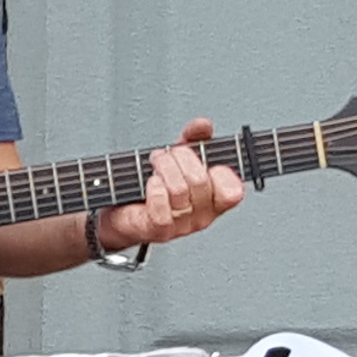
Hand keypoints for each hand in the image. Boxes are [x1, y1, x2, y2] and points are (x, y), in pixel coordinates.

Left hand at [100, 117, 244, 249]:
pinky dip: (154, 189)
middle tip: (167, 154)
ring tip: (155, 163)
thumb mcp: (178, 157)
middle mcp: (202, 216)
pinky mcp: (160, 231)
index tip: (208, 162)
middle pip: (200, 181)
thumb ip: (193, 138)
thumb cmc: (155, 186)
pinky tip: (151, 182)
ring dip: (163, 168)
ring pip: (179, 190)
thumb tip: (203, 125)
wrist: (123, 212)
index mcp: (214, 200)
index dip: (222, 173)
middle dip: (180, 157)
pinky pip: (162, 209)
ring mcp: (181, 226)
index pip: (233, 191)